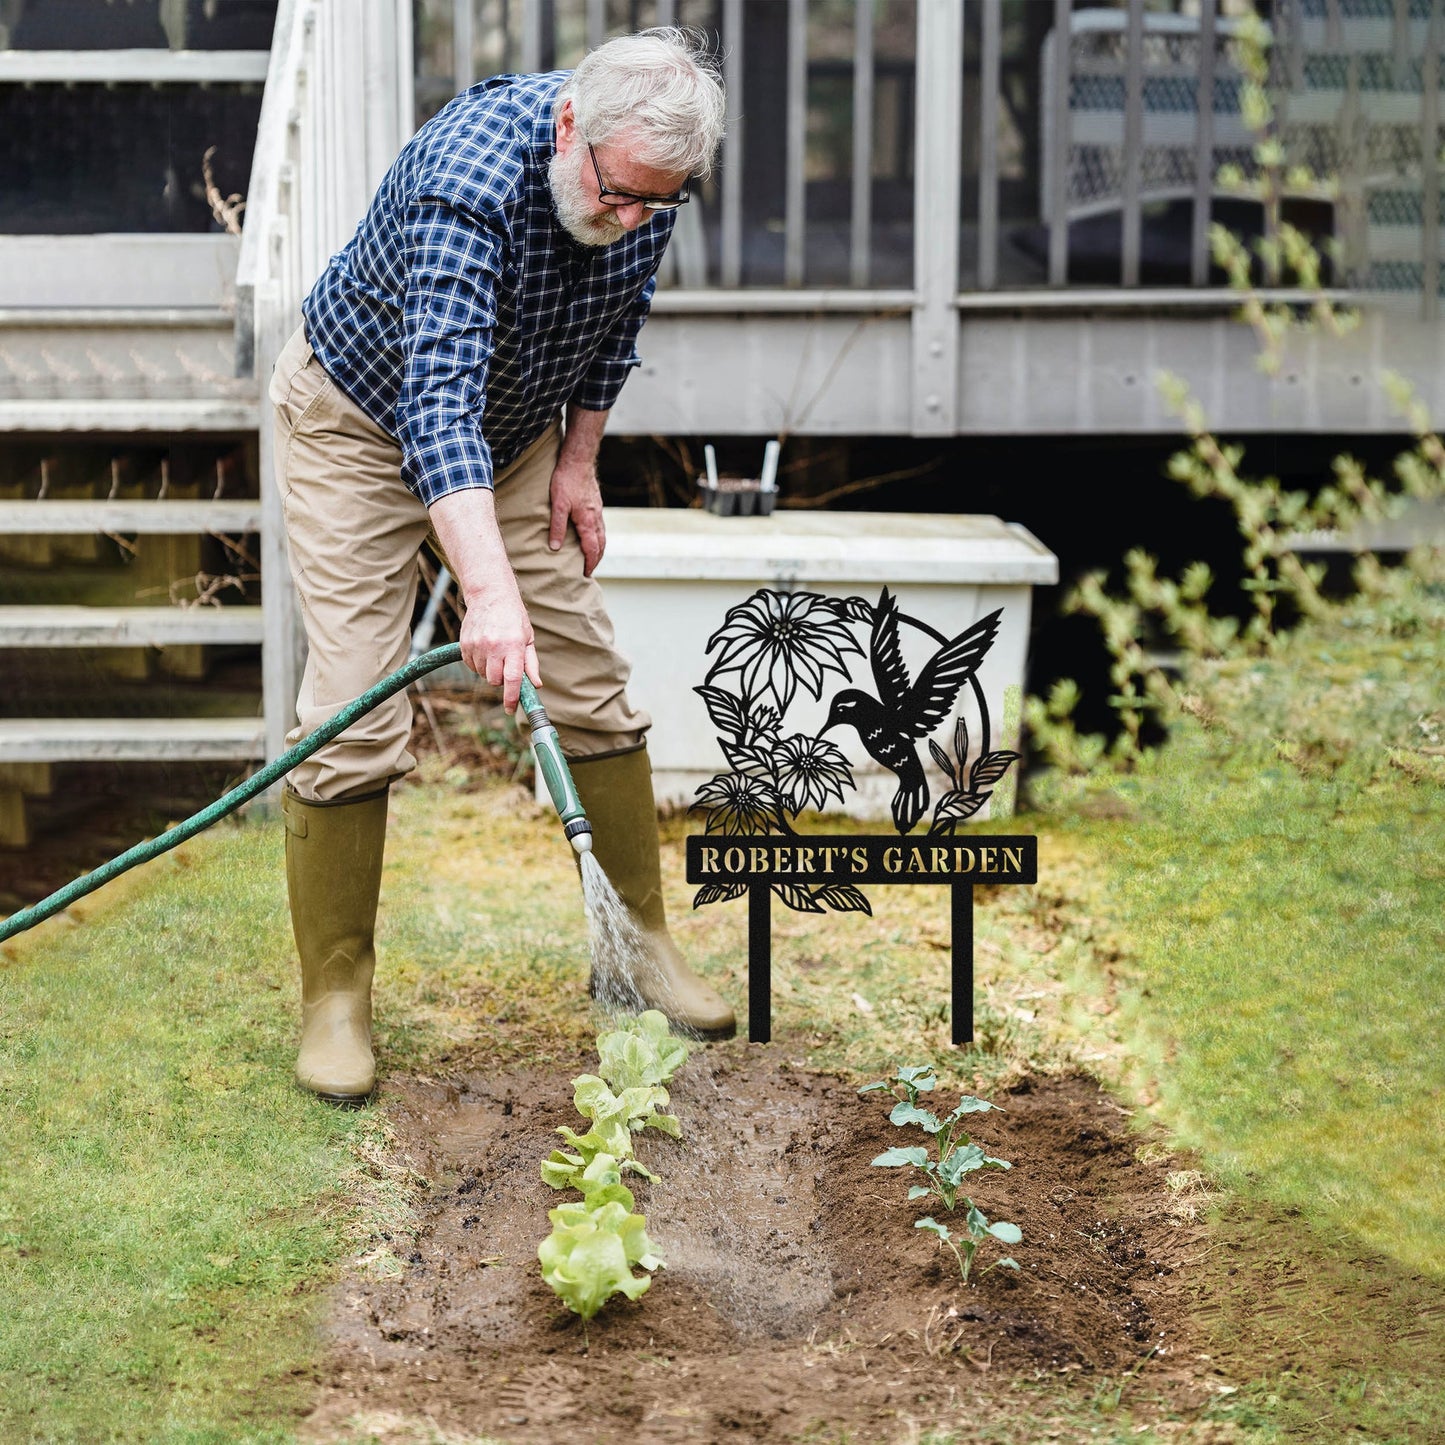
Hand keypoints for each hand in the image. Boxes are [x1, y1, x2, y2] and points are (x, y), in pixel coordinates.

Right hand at [427, 487, 539, 713]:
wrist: (490, 595)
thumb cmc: (513, 617)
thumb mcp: (528, 638)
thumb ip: (531, 664)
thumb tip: (536, 685)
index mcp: (513, 646)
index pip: (511, 680)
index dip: (511, 698)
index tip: (510, 709)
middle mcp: (494, 646)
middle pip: (495, 680)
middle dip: (501, 680)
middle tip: (506, 665)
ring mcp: (477, 645)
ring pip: (482, 674)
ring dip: (490, 670)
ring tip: (496, 652)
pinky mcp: (464, 644)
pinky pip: (471, 666)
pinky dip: (478, 664)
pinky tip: (484, 649)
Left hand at [548, 461, 605, 576]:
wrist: (579, 460)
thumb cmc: (566, 481)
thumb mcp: (557, 504)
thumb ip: (557, 527)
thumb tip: (556, 548)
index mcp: (587, 521)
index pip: (592, 549)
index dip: (590, 563)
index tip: (586, 574)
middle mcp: (596, 518)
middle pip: (601, 544)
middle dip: (597, 559)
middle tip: (590, 570)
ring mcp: (598, 511)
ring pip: (602, 535)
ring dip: (599, 548)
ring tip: (592, 557)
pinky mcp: (596, 504)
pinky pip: (600, 526)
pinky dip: (598, 536)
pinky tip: (592, 535)